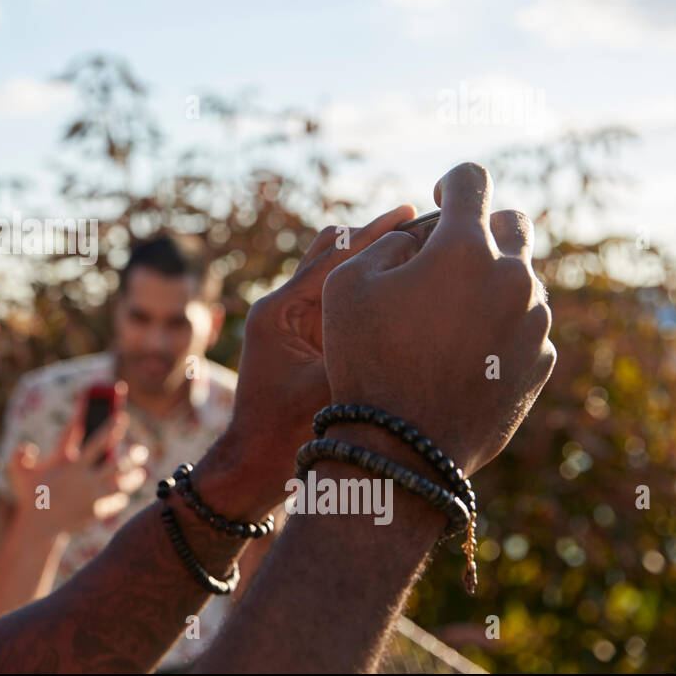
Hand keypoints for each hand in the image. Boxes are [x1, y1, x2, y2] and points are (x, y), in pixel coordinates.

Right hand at [4, 383, 148, 533]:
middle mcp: (85, 477)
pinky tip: (123, 496)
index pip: (93, 440)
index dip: (107, 427)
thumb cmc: (30, 497)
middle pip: (115, 462)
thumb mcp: (18, 474)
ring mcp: (92, 494)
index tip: (121, 418)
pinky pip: (114, 503)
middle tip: (141, 450)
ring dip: (133, 477)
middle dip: (131, 455)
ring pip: (120, 483)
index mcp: (70, 463)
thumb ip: (19, 456)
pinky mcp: (96, 510)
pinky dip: (120, 499)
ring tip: (141, 473)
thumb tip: (26, 446)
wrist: (39, 527)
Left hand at [223, 203, 416, 490]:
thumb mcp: (328, 386)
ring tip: (419, 236)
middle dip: (375, 237)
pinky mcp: (308, 339)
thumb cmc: (283, 430)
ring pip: (338, 275)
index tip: (412, 213)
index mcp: (278, 310)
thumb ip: (363, 349)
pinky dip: (369, 287)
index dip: (374, 236)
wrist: (254, 463)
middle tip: (421, 215)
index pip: (332, 258)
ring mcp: (295, 322)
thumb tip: (419, 318)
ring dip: (373, 258)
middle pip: (333, 256)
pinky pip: (342, 302)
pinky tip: (407, 280)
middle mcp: (282, 307)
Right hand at [321, 162, 555, 474]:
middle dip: (481, 228)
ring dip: (488, 283)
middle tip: (447, 256)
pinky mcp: (542, 361)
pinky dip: (498, 326)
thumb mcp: (344, 286)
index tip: (438, 196)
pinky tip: (460, 354)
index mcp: (464, 249)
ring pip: (520, 279)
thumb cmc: (365, 360)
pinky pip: (525, 325)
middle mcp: (512, 278)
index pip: (472, 180)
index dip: (452, 181)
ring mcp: (534, 321)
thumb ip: (385, 245)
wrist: (403, 447)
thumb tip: (417, 242)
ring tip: (444, 318)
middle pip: (513, 224)